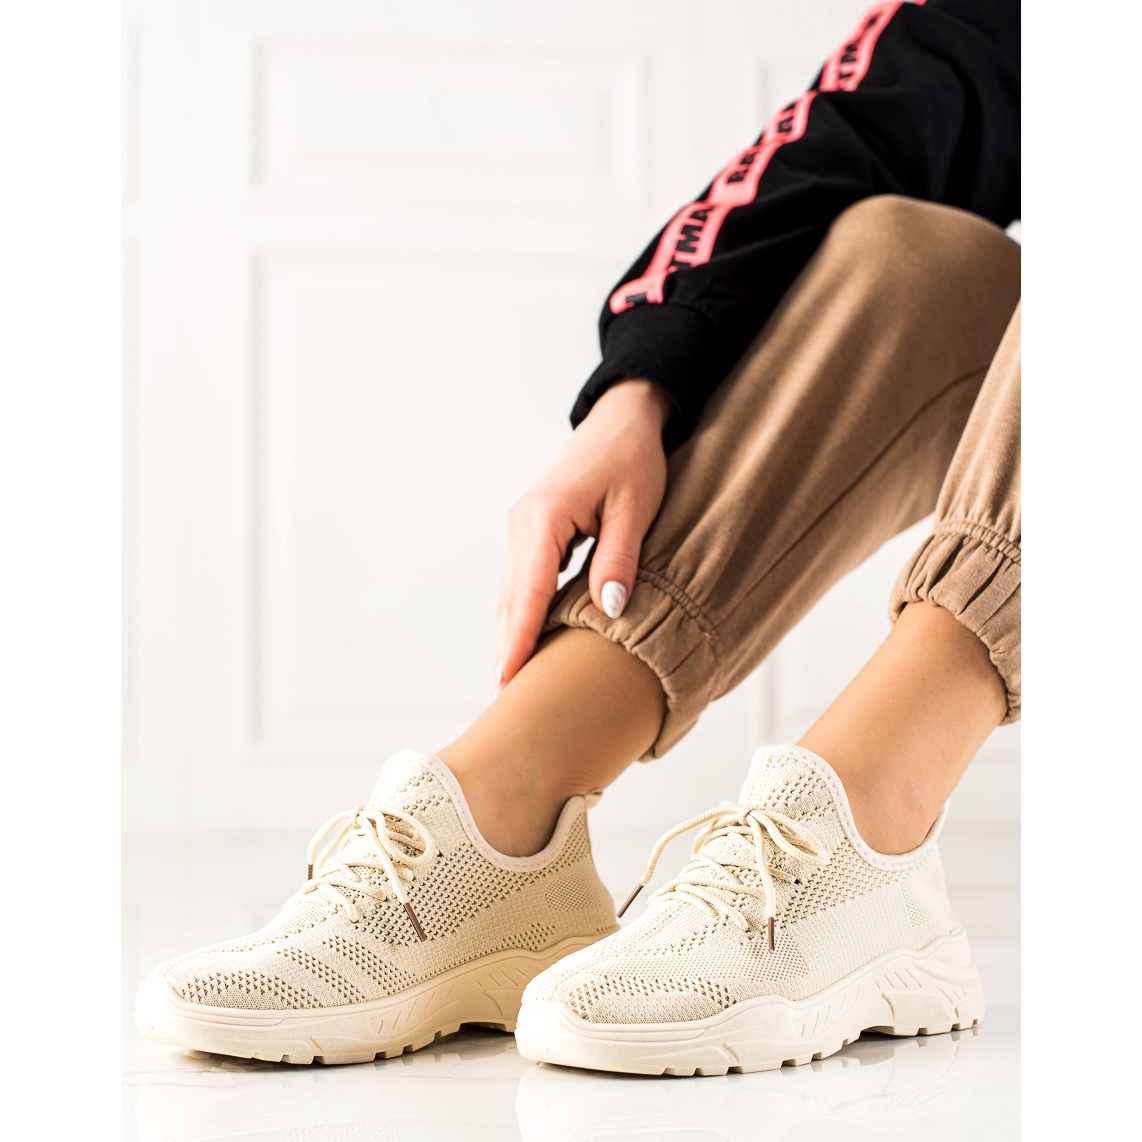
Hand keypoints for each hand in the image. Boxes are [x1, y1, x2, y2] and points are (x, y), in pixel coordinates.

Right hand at [495, 379, 670, 691]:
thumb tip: (609, 612)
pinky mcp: (531, 533)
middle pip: (509, 600)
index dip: (519, 641)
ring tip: (510, 686)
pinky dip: (519, 616)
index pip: (527, 592)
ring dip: (509, 636)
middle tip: (503, 703)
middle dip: (506, 649)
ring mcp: (522, 529)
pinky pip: (520, 583)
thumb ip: (620, 558)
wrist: (620, 420)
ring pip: (510, 594)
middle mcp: (522, 525)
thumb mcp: (635, 506)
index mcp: (544, 517)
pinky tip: (524, 644)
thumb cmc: (632, 457)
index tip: (508, 681)